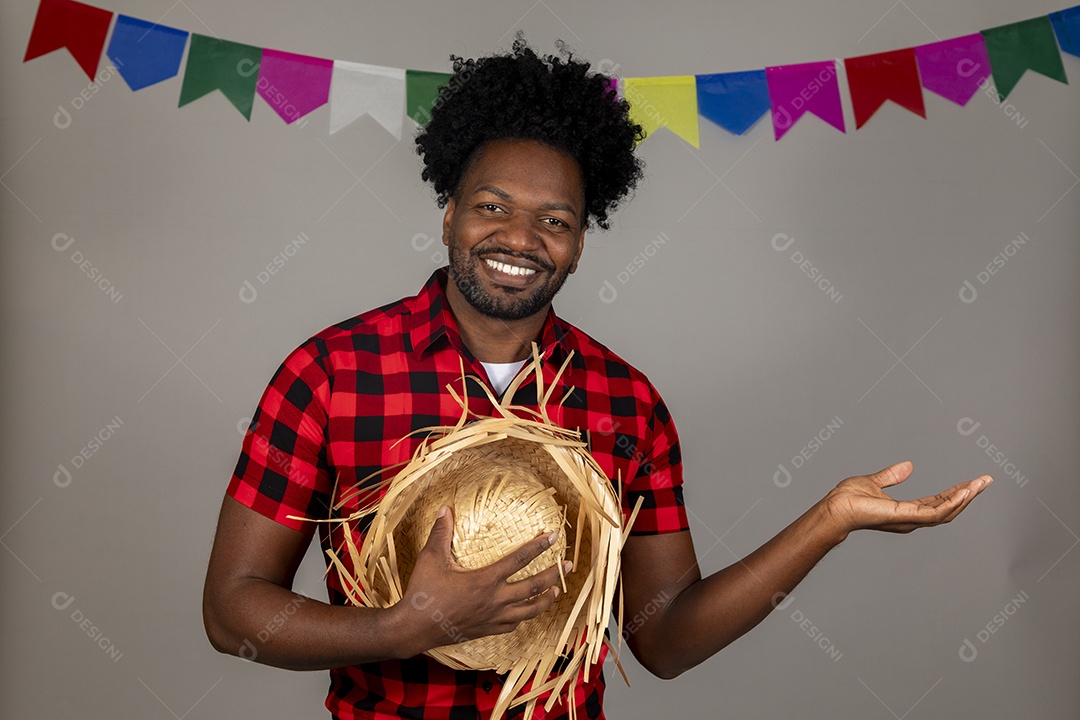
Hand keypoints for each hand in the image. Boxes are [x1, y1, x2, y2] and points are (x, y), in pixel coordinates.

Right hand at [392, 505, 569, 656]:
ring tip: (557, 590)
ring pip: (530, 610)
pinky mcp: (488, 630)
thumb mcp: (431, 558)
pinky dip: (525, 616)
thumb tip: (445, 508)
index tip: (554, 536)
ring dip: (546, 599)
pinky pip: (514, 625)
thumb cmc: (423, 593)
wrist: (414, 629)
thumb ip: (441, 532)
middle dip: (555, 575)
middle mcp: (495, 600)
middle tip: (569, 566)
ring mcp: (493, 618)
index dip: (539, 547)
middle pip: (534, 587)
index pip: (519, 560)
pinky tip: (527, 612)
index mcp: (485, 580)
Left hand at [821, 460, 990, 540]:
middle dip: (968, 495)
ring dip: (965, 497)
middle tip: (986, 481)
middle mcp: (912, 519)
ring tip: (981, 484)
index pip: (938, 502)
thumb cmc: (848, 499)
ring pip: (947, 511)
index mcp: (907, 511)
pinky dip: (952, 502)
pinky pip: (936, 512)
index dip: (955, 493)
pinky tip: (965, 491)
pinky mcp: (906, 517)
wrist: (835, 507)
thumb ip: (892, 476)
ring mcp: (910, 520)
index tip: (972, 482)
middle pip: (948, 509)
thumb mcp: (875, 482)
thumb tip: (909, 466)